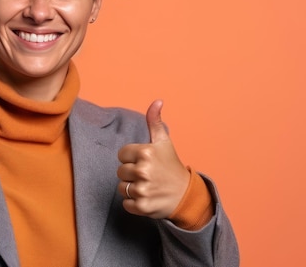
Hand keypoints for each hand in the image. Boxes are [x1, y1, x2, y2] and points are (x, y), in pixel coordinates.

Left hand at [117, 100, 189, 218]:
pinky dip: (133, 204)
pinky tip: (147, 198)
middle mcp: (143, 170)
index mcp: (145, 152)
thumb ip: (155, 121)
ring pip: (121, 187)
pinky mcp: (142, 206)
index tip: (144, 162)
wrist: (185, 195)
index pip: (121, 155)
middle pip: (120, 171)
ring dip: (132, 189)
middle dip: (131, 174)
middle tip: (147, 175)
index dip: (131, 158)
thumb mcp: (164, 142)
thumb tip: (157, 101)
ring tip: (147, 186)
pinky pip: (125, 204)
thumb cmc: (171, 166)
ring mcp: (142, 189)